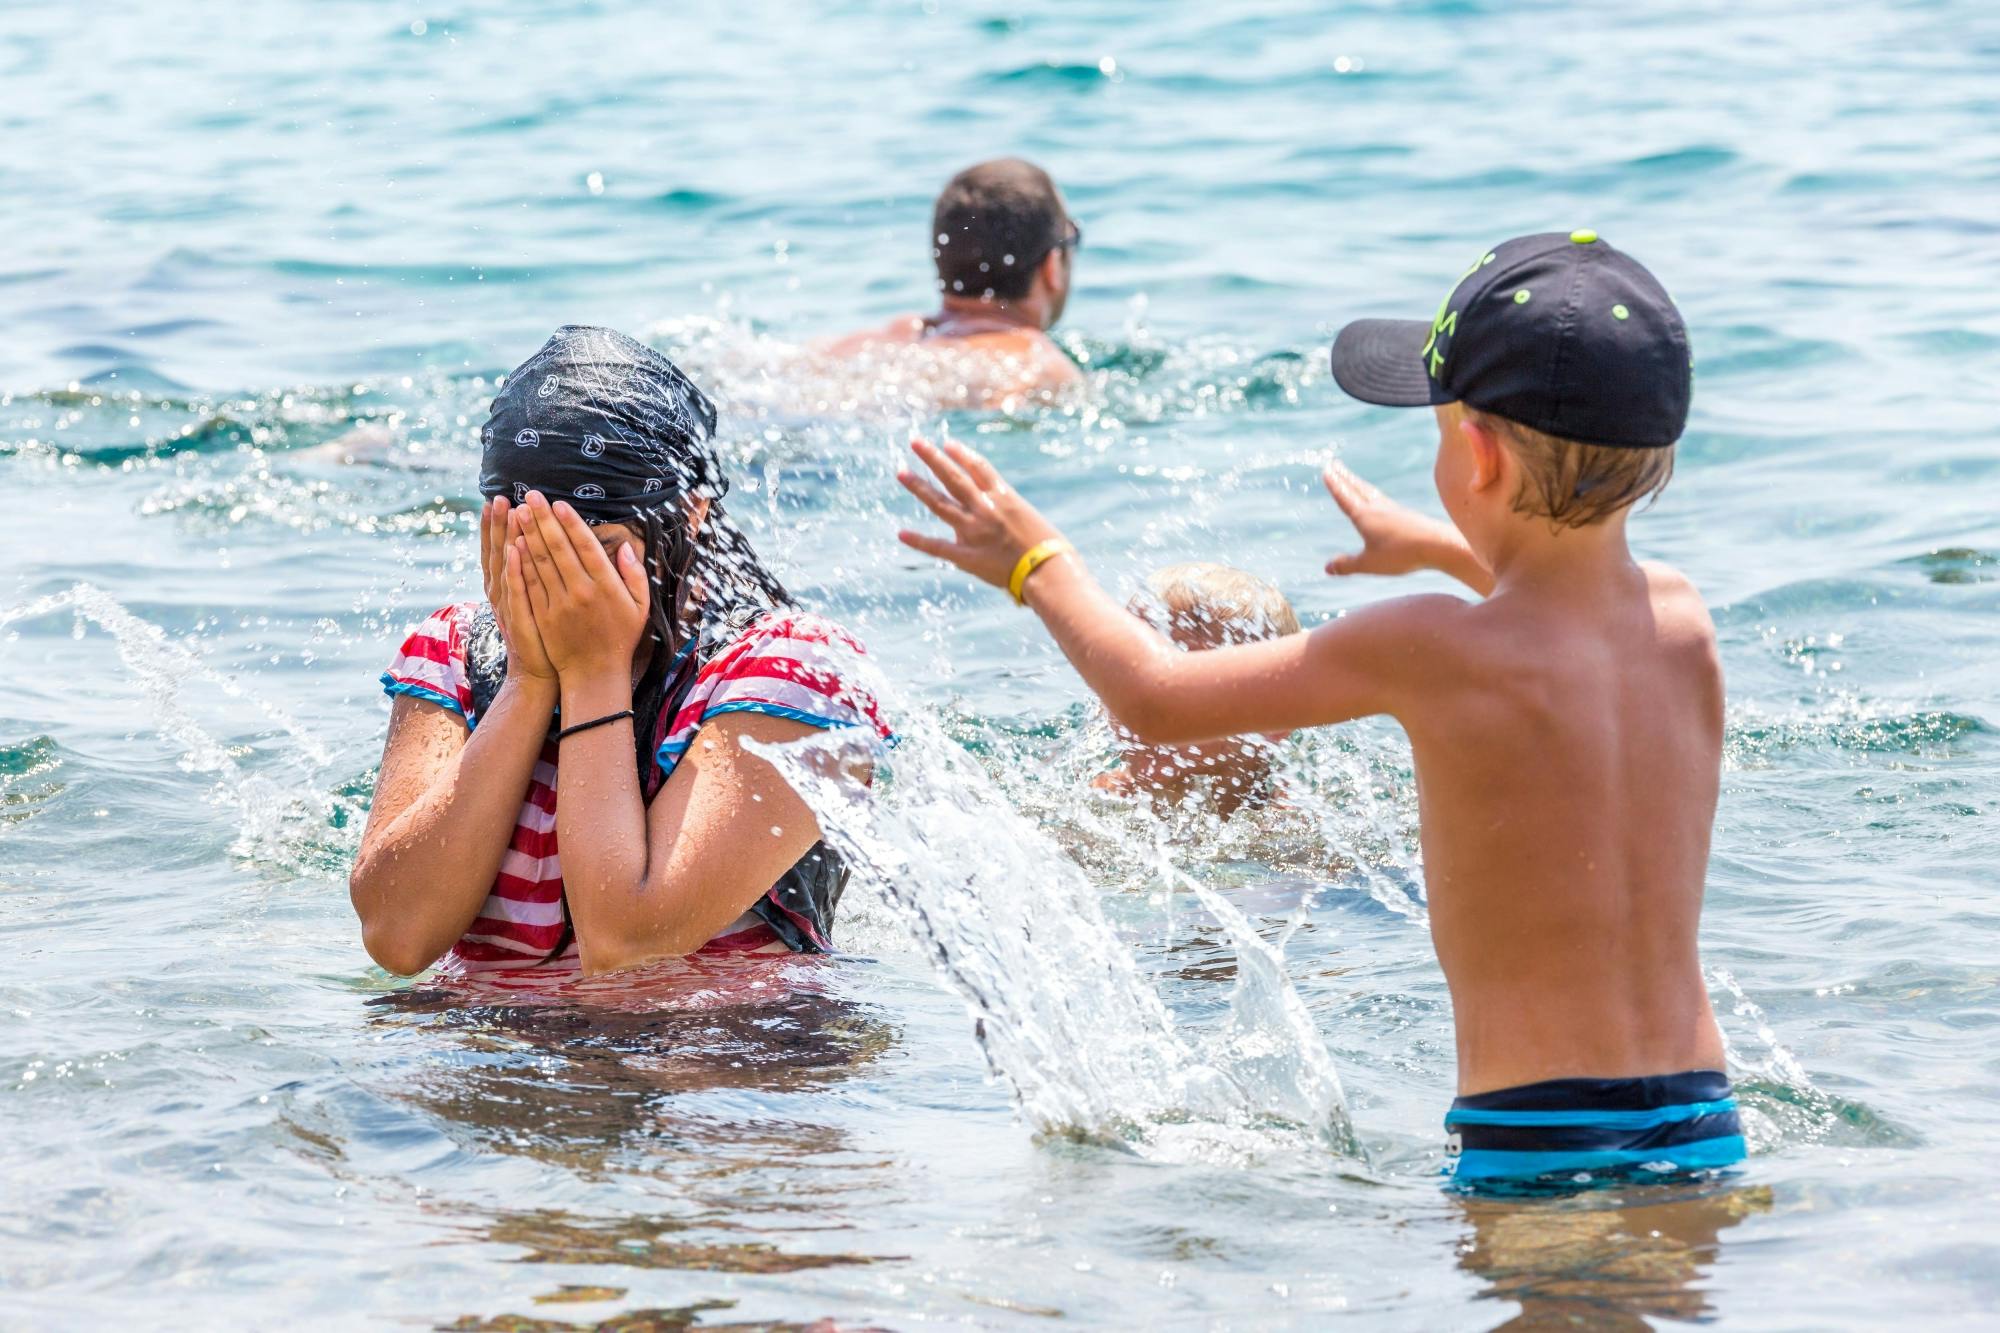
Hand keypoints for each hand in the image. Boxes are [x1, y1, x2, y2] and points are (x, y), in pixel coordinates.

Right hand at [481, 497, 555, 681]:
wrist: (541, 673)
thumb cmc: (545, 633)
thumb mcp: (534, 600)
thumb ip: (534, 573)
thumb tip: (532, 542)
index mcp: (508, 586)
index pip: (500, 549)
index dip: (497, 525)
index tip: (499, 499)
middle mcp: (503, 592)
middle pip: (498, 551)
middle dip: (498, 524)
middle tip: (498, 496)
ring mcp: (510, 605)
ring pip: (506, 565)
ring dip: (505, 538)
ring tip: (508, 511)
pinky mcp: (522, 618)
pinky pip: (517, 589)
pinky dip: (514, 569)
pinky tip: (515, 548)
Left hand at [507, 491, 649, 680]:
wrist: (595, 674)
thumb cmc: (621, 637)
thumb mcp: (641, 607)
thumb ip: (635, 575)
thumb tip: (626, 547)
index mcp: (606, 586)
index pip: (586, 546)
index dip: (571, 523)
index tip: (559, 503)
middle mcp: (581, 591)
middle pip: (558, 548)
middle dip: (544, 519)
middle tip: (531, 496)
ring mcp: (559, 604)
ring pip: (540, 562)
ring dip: (528, 534)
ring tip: (519, 511)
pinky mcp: (543, 615)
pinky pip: (530, 584)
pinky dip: (520, 562)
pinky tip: (514, 543)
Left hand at [896, 438, 1064, 591]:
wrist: (1049, 570)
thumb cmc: (1050, 548)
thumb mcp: (1029, 519)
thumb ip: (1006, 513)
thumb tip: (991, 517)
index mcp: (1004, 497)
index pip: (978, 468)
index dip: (961, 454)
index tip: (947, 444)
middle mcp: (985, 508)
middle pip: (953, 477)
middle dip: (933, 458)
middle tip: (915, 442)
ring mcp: (973, 531)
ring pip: (939, 503)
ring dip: (919, 486)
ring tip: (901, 472)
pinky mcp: (967, 556)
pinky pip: (938, 547)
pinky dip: (919, 541)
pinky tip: (901, 534)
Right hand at [1322, 461, 1477, 579]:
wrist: (1438, 545)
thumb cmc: (1401, 554)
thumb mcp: (1369, 564)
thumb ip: (1347, 565)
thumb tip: (1327, 568)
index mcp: (1364, 516)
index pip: (1345, 497)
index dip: (1335, 485)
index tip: (1328, 470)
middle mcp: (1378, 508)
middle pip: (1357, 489)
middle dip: (1344, 478)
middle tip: (1335, 465)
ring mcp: (1393, 510)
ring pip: (1371, 493)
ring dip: (1359, 484)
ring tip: (1352, 479)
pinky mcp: (1406, 516)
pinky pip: (1384, 501)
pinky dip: (1374, 496)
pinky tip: (1378, 501)